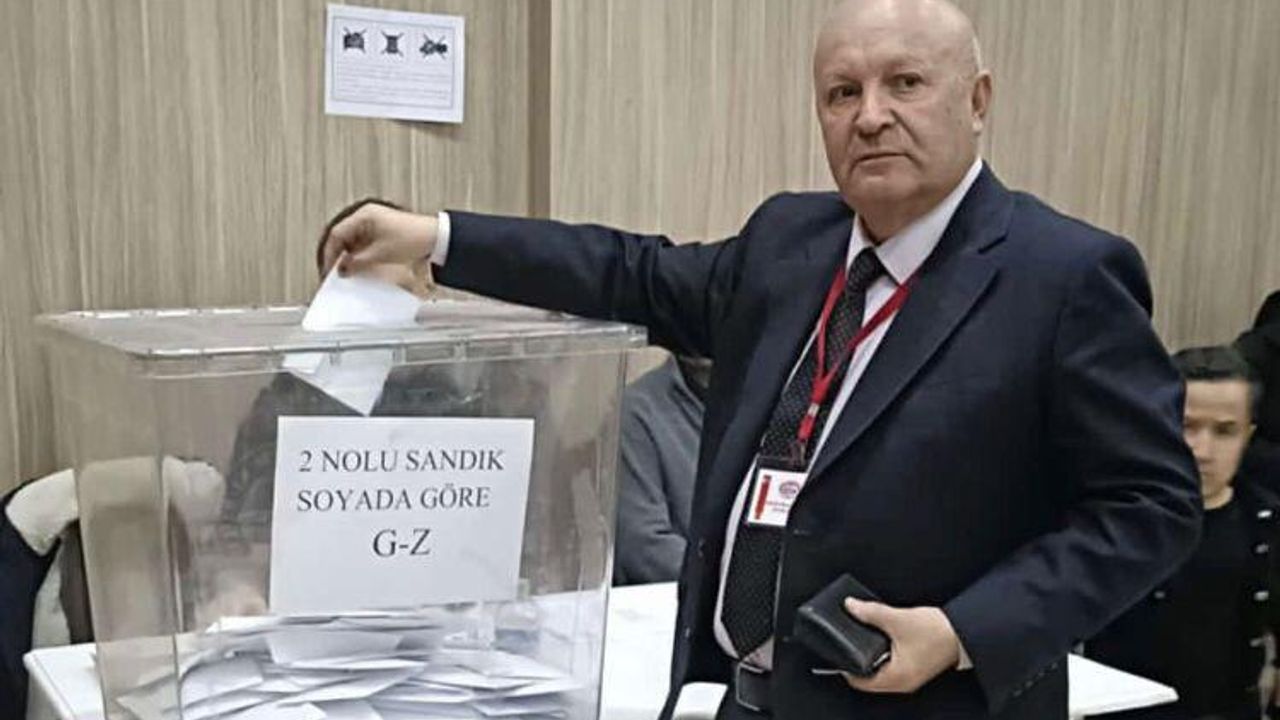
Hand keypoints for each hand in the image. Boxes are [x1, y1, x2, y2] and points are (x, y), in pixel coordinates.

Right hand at [321, 202, 438, 277]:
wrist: (436, 238)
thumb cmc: (413, 238)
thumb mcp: (380, 254)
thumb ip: (357, 263)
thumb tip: (342, 269)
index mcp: (364, 215)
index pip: (337, 234)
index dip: (330, 254)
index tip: (329, 270)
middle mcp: (367, 216)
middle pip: (344, 237)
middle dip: (339, 256)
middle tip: (336, 273)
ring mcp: (375, 224)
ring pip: (353, 242)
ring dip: (350, 257)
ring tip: (349, 273)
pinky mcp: (382, 232)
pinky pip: (364, 244)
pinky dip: (360, 256)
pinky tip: (361, 268)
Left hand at [841, 597, 960, 693]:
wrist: (964, 632)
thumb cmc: (937, 632)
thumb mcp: (898, 619)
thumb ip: (870, 612)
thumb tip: (850, 606)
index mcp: (895, 678)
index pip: (859, 681)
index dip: (845, 664)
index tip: (838, 648)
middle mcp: (902, 682)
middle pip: (868, 675)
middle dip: (858, 656)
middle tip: (849, 638)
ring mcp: (909, 676)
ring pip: (880, 668)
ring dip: (872, 653)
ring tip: (865, 635)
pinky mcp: (915, 667)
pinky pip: (891, 663)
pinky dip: (884, 652)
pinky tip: (883, 636)